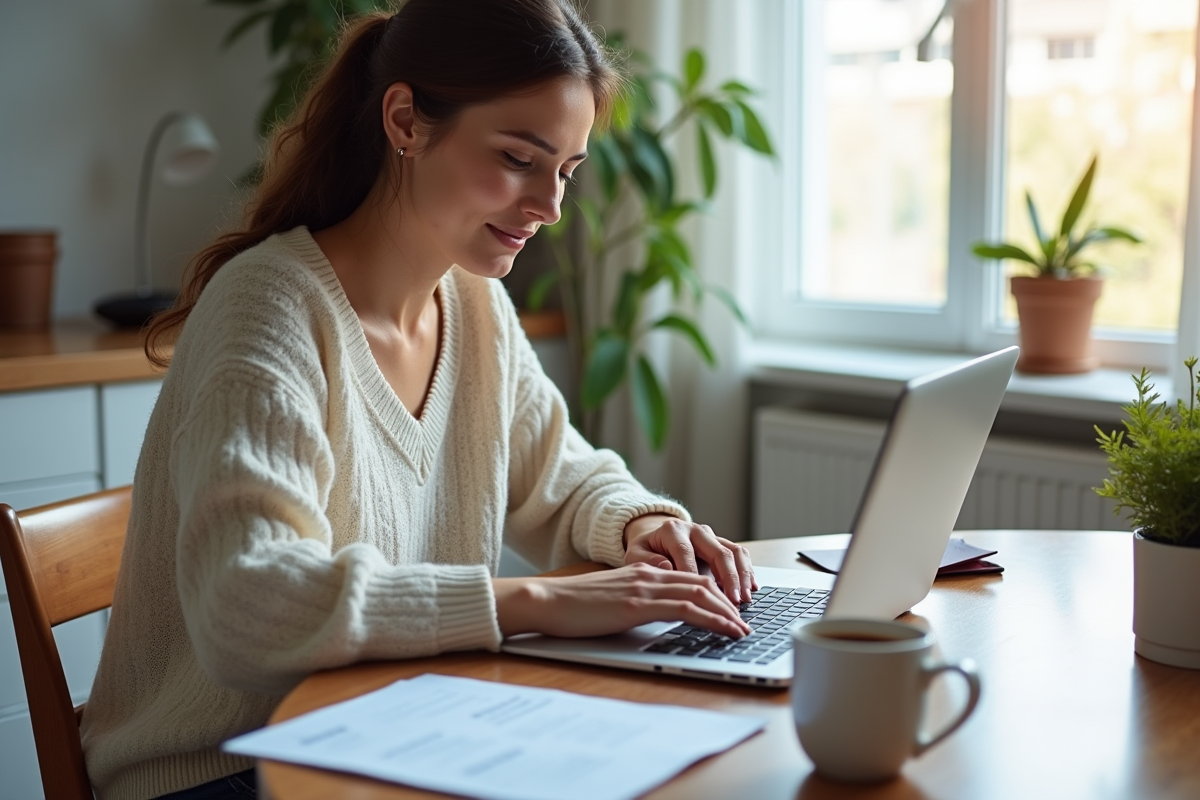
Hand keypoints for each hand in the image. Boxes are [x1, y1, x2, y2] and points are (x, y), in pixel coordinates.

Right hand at [493, 564, 750, 638]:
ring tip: (742, 631)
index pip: (690, 580)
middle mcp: (649, 575)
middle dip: (728, 604)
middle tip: (745, 623)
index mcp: (642, 573)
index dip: (716, 595)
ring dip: (727, 612)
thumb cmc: (571, 607)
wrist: (546, 600)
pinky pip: (688, 609)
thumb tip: (654, 610)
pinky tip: (726, 630)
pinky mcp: (639, 604)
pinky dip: (714, 619)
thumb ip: (634, 599)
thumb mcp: (610, 598)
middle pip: (703, 584)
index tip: (731, 612)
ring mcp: (645, 587)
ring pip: (701, 593)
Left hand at [622, 515, 757, 603]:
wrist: (654, 536)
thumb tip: (666, 566)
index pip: (686, 553)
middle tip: (733, 601)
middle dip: (728, 578)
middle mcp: (696, 530)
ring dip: (742, 576)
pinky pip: (740, 554)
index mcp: (673, 530)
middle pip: (718, 551)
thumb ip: (646, 561)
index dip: (694, 575)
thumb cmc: (645, 550)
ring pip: (734, 551)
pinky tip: (752, 588)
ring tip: (745, 598)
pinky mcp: (721, 544)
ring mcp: (711, 536)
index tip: (699, 597)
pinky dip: (748, 570)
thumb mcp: (635, 554)